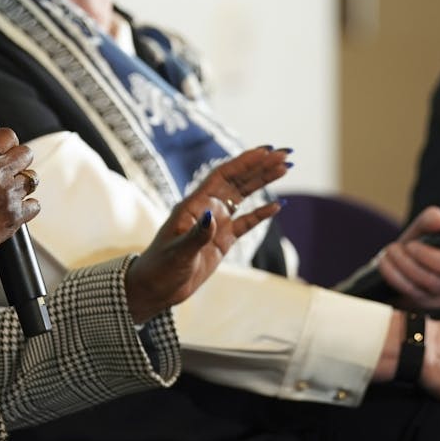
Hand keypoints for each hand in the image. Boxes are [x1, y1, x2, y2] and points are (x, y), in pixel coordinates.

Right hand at [0, 127, 39, 277]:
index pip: (7, 135)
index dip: (5, 142)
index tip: (3, 149)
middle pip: (26, 153)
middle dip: (18, 160)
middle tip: (8, 169)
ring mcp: (10, 194)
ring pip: (32, 179)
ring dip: (21, 184)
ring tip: (8, 192)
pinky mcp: (16, 216)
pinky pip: (34, 205)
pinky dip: (26, 207)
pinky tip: (12, 210)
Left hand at [124, 146, 291, 323]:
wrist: (155, 288)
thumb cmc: (160, 268)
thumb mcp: (178, 252)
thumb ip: (197, 234)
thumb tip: (212, 215)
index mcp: (194, 205)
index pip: (223, 175)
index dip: (245, 162)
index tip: (265, 151)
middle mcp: (206, 208)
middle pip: (237, 180)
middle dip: (260, 167)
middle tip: (284, 154)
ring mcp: (215, 224)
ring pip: (244, 197)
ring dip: (263, 182)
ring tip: (284, 168)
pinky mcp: (222, 241)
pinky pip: (246, 223)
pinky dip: (261, 214)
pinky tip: (277, 206)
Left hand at [371, 205, 439, 309]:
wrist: (398, 264)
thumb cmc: (418, 242)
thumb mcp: (422, 228)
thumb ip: (430, 220)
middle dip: (429, 257)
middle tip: (410, 245)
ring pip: (435, 283)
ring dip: (408, 265)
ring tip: (392, 250)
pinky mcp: (432, 304)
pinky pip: (415, 292)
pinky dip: (396, 275)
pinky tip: (385, 262)